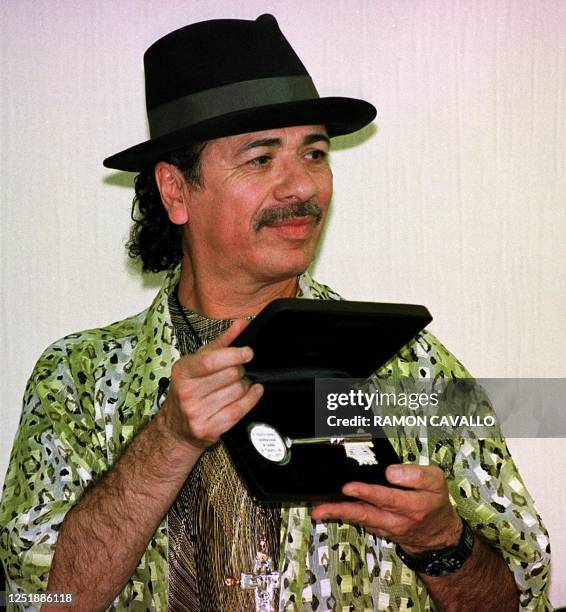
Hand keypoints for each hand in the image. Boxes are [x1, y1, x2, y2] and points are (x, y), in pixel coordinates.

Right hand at [161, 319, 263, 451]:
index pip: (211, 361)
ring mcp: (196, 413)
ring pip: (237, 391)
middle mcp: (187, 392)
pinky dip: (251, 398)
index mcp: (183, 371)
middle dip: (241, 370)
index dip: (234, 355)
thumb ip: (221, 342)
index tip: (247, 352)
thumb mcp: (197, 363)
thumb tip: (241, 324)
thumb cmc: (188, 390)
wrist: (175, 428)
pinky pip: (239, 410)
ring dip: (246, 384)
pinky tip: (253, 391)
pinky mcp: (208, 429)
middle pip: (230, 375)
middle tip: (240, 370)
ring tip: (240, 382)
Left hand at [311, 464, 462, 553]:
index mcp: (413, 506)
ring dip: (338, 515)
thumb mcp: (436, 482)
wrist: (438, 535)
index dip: (367, 492)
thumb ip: (416, 474)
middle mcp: (397, 520)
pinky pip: (360, 521)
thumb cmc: (435, 502)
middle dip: (343, 509)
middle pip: (366, 514)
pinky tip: (330, 509)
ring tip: (319, 511)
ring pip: (359, 520)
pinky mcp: (378, 528)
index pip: (387, 498)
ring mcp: (386, 526)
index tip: (349, 486)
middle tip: (323, 506)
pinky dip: (344, 515)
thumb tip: (391, 472)